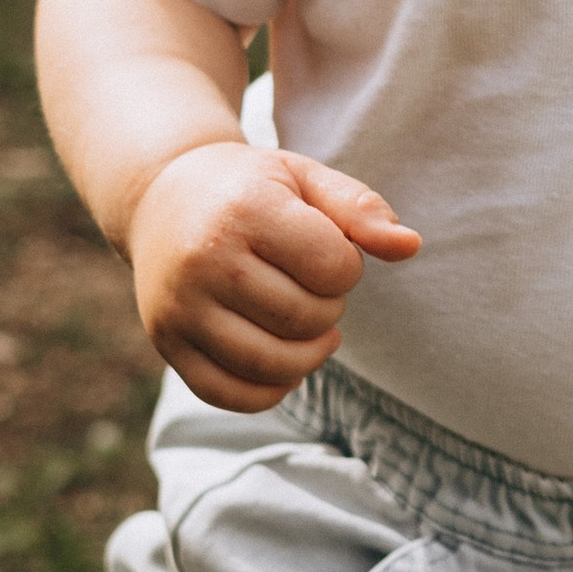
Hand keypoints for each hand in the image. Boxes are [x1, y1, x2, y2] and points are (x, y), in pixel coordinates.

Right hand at [129, 142, 420, 411]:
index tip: (329, 253)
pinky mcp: (167, 342)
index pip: (333, 267)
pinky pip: (226, 393)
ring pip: (270, 364)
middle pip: (305, 318)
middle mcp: (204, 260)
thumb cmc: (249, 188)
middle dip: (329, 308)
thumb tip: (411, 246)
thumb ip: (361, 209)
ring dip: (308, 355)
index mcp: (245, 211)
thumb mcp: (304, 178)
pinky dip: (268, 392)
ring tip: (312, 331)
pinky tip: (285, 367)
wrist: (161, 196)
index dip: (348, 266)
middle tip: (313, 288)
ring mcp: (179, 306)